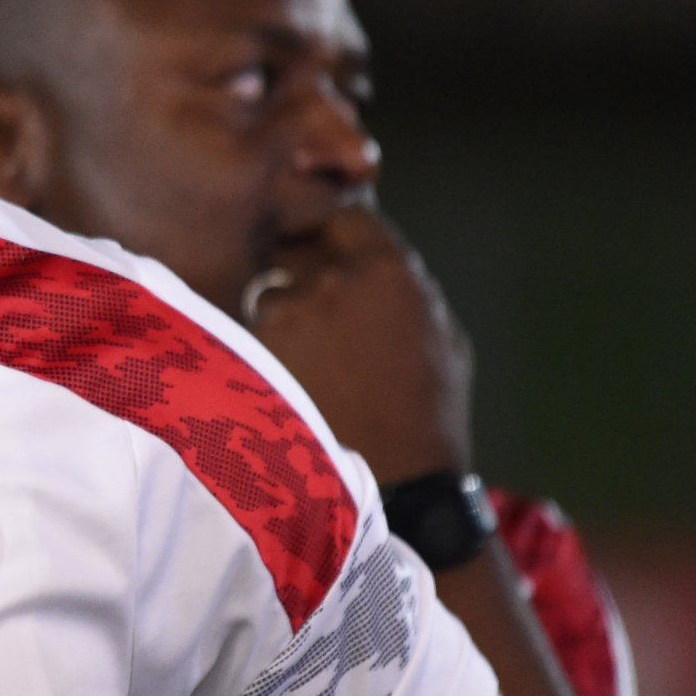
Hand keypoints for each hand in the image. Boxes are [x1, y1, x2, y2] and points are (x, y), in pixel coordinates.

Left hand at [242, 205, 472, 483]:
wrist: (396, 479)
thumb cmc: (430, 411)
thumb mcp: (443, 337)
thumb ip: (407, 286)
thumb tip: (377, 258)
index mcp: (390, 271)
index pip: (347, 216)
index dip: (335, 233)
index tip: (330, 250)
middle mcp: (336, 279)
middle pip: (299, 242)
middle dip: (299, 262)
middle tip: (308, 300)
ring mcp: (292, 310)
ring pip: (271, 288)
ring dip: (281, 309)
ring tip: (306, 356)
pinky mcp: (257, 345)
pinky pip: (251, 328)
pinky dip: (263, 344)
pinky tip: (286, 377)